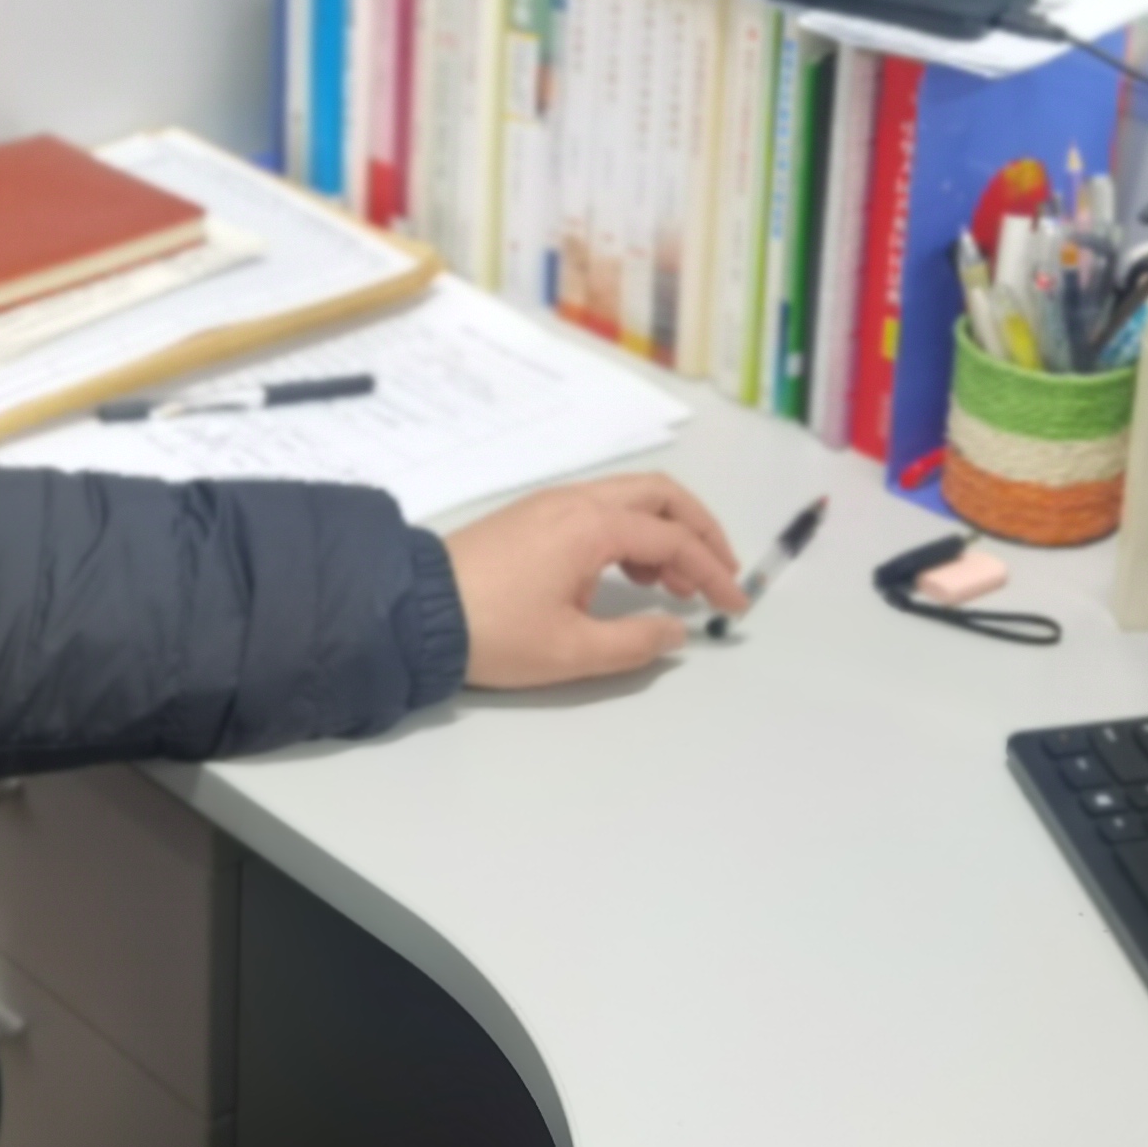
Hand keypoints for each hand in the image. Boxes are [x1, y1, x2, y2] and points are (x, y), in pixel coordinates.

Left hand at [443, 474, 746, 687]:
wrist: (414, 611)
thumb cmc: (495, 632)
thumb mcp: (571, 651)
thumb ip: (635, 643)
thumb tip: (676, 632)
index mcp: (592, 526)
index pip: (672, 539)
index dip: (712, 571)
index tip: (733, 606)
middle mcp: (577, 501)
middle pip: (659, 495)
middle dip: (699, 531)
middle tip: (719, 574)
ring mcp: (552, 504)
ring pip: (630, 498)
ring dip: (664, 533)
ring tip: (674, 587)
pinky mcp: (533, 516)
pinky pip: (601, 509)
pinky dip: (632, 533)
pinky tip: (631, 576)